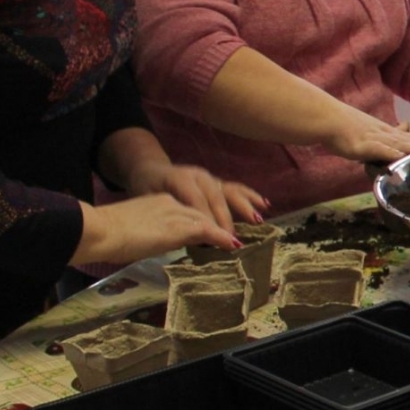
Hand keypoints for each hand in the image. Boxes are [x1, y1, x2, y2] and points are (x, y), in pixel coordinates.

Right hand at [71, 195, 240, 266]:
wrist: (99, 229)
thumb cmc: (105, 234)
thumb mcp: (132, 229)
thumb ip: (146, 233)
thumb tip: (147, 244)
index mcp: (159, 201)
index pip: (188, 208)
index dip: (204, 218)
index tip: (215, 229)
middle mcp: (171, 203)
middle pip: (203, 210)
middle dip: (220, 221)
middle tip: (233, 235)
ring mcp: (176, 213)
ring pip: (207, 219)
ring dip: (224, 231)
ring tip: (236, 242)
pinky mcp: (178, 227)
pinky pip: (206, 230)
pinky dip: (221, 238)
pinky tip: (232, 245)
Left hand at [125, 160, 266, 231]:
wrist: (148, 170)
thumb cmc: (146, 189)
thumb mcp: (149, 201)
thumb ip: (167, 214)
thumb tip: (187, 234)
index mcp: (180, 178)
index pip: (197, 202)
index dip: (206, 220)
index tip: (215, 239)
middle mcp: (199, 176)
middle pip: (216, 198)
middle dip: (225, 219)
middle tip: (233, 239)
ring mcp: (210, 178)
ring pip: (229, 191)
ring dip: (244, 206)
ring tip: (257, 219)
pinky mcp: (217, 182)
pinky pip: (235, 188)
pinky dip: (249, 196)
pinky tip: (263, 204)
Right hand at [325, 109, 409, 163]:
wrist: (327, 118)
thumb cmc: (346, 125)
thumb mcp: (373, 126)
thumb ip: (390, 130)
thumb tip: (407, 125)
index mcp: (385, 132)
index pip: (408, 138)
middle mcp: (383, 134)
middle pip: (406, 140)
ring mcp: (373, 139)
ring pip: (395, 144)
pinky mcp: (361, 145)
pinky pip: (377, 149)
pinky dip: (389, 153)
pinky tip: (399, 156)